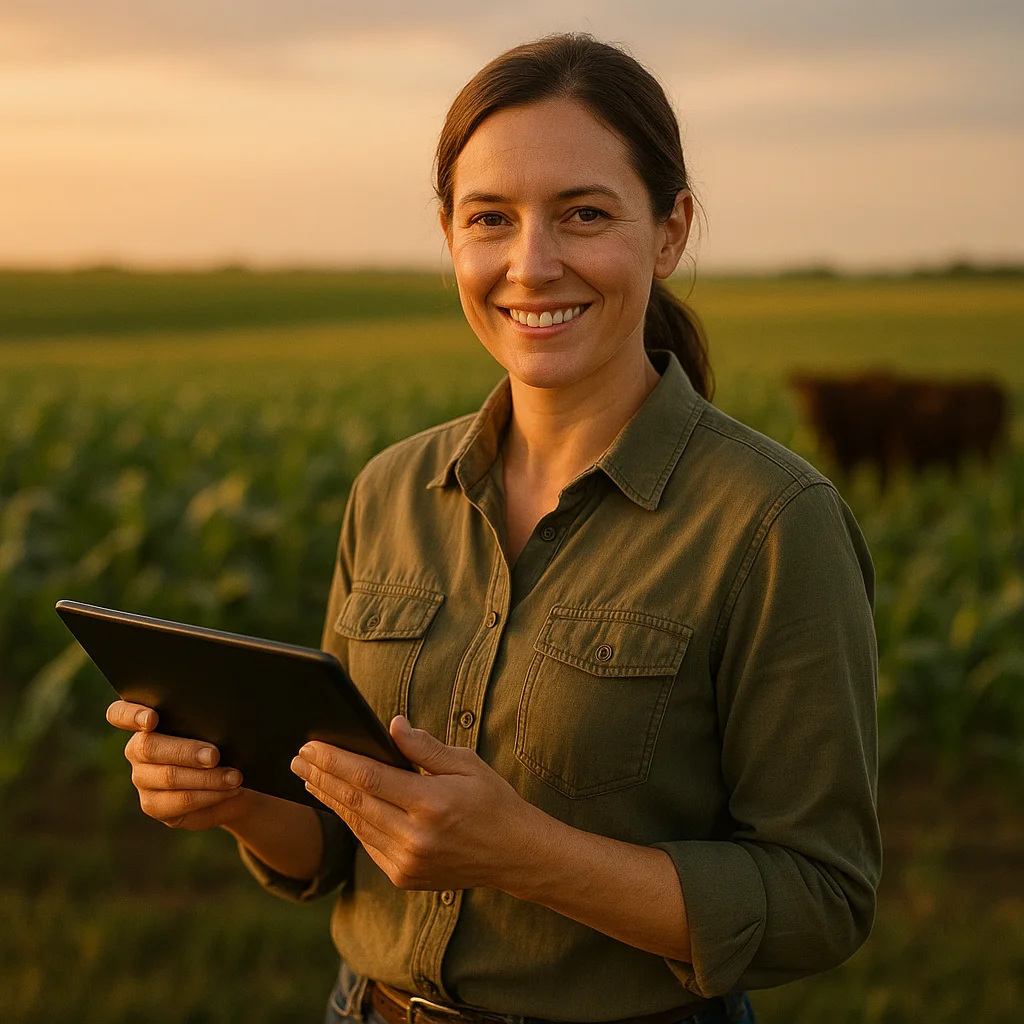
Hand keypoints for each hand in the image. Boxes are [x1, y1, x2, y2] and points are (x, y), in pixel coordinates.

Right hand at [106, 700, 250, 829]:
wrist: (236, 780)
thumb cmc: (228, 743)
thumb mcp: (220, 728)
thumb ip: (209, 722)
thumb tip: (219, 723)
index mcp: (146, 720)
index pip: (120, 713)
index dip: (131, 715)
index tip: (151, 719)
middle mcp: (138, 749)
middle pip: (149, 748)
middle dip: (186, 752)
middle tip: (215, 756)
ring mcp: (143, 778)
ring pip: (169, 777)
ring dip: (207, 778)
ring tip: (235, 777)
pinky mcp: (154, 805)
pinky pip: (179, 801)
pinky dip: (209, 795)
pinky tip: (229, 791)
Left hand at [290, 716, 539, 891]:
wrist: (515, 856)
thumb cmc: (493, 802)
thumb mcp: (466, 764)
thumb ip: (425, 748)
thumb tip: (392, 725)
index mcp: (432, 803)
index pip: (369, 777)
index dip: (335, 760)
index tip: (311, 745)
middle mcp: (415, 837)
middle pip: (354, 802)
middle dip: (321, 776)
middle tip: (297, 758)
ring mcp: (407, 862)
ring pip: (356, 824)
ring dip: (329, 798)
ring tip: (309, 777)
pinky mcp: (403, 877)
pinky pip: (368, 843)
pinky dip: (351, 821)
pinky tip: (338, 803)